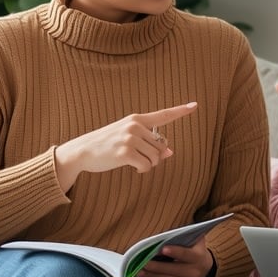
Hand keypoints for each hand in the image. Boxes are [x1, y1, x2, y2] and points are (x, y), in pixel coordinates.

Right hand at [54, 102, 197, 191]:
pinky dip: (142, 170)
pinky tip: (132, 168)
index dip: (180, 111)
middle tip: (139, 158)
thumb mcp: (128, 139)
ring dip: (148, 164)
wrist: (82, 151)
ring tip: (134, 162)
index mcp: (136, 119)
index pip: (163, 115)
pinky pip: (146, 166)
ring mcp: (130, 138)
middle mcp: (135, 126)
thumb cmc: (107, 145)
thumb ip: (149, 143)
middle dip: (154, 156)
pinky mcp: (125, 152)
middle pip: (161, 146)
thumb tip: (169, 153)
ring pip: (156, 157)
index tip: (195, 105)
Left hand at [136, 235, 213, 276]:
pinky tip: (146, 276)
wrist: (205, 269)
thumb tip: (166, 233)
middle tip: (143, 262)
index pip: (186, 254)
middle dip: (156, 266)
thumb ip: (185, 235)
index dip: (175, 252)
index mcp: (199, 257)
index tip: (162, 249)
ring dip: (151, 275)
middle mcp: (195, 272)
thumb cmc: (195, 250)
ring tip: (139, 270)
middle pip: (173, 270)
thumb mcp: (195, 241)